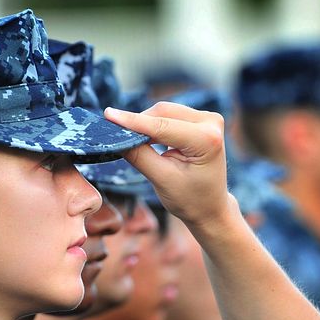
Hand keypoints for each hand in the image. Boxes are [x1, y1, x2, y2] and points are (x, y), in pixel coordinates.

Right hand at [104, 102, 229, 226]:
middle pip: (163, 113)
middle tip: (118, 138)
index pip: (162, 126)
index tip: (107, 115)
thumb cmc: (190, 199)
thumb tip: (115, 134)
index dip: (132, 121)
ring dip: (146, 125)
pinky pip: (170, 115)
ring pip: (165, 112)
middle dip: (139, 124)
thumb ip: (138, 155)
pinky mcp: (202, 120)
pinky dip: (155, 125)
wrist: (210, 207)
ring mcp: (209, 119)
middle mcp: (212, 123)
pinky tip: (149, 140)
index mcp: (207, 140)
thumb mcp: (161, 179)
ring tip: (138, 145)